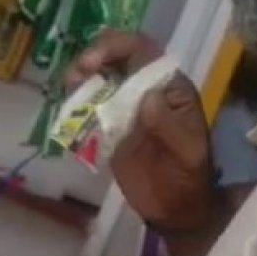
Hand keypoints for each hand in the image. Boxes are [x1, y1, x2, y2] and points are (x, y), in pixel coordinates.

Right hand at [66, 29, 219, 232]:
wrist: (175, 209)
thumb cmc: (187, 177)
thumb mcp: (187, 153)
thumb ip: (169, 126)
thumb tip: (147, 98)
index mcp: (169, 86)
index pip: (143, 50)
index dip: (116, 47)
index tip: (92, 62)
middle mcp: (146, 88)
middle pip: (118, 55)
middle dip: (94, 56)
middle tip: (75, 75)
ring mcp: (126, 105)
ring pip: (101, 75)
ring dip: (82, 75)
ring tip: (69, 86)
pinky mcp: (109, 124)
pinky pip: (90, 104)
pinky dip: (77, 100)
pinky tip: (69, 107)